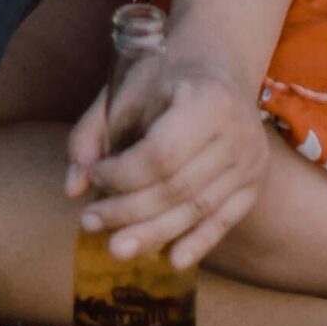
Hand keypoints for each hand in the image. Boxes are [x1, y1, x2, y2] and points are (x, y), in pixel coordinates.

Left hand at [63, 54, 268, 270]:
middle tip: (90, 223)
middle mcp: (238, 134)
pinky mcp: (254, 183)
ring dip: (154, 233)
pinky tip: (171, 261)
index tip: (94, 176)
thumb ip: (93, 134)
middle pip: (178, 188)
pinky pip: (224, 220)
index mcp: (207, 100)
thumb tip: (72, 189)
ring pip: (198, 209)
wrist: (219, 64)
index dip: (122, 174)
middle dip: (129, 211)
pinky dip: (198, 243)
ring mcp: (251, 162)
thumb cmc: (164, 73)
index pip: (161, 155)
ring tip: (116, 248)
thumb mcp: (124, 89)